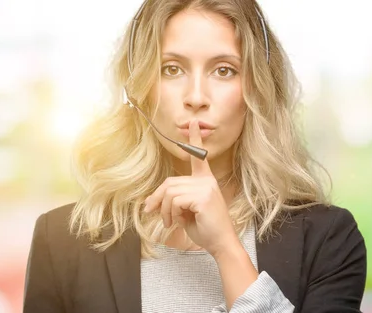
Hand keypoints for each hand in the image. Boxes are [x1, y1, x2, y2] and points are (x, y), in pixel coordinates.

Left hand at [143, 119, 238, 256]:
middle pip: (170, 182)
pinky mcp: (202, 196)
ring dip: (164, 210)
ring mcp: (205, 187)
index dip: (195, 139)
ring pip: (170, 192)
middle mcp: (206, 181)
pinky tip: (176, 222)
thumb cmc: (205, 229)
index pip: (199, 157)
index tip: (192, 123)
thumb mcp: (185, 213)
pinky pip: (175, 200)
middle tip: (151, 212)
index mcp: (205, 181)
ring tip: (169, 222)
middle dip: (157, 198)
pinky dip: (170, 213)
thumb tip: (151, 202)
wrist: (220, 243)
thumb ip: (174, 202)